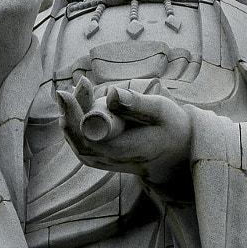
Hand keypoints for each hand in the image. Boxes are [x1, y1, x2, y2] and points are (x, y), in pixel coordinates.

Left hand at [56, 79, 193, 186]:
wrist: (177, 151)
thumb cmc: (170, 127)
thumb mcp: (160, 111)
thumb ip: (136, 104)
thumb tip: (112, 93)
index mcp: (123, 151)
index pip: (87, 138)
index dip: (75, 115)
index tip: (71, 91)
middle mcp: (109, 161)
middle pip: (77, 140)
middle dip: (69, 112)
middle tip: (75, 86)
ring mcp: (103, 161)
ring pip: (76, 141)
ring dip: (71, 115)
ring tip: (79, 89)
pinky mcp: (101, 156)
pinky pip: (81, 141)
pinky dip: (76, 121)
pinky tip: (80, 100)